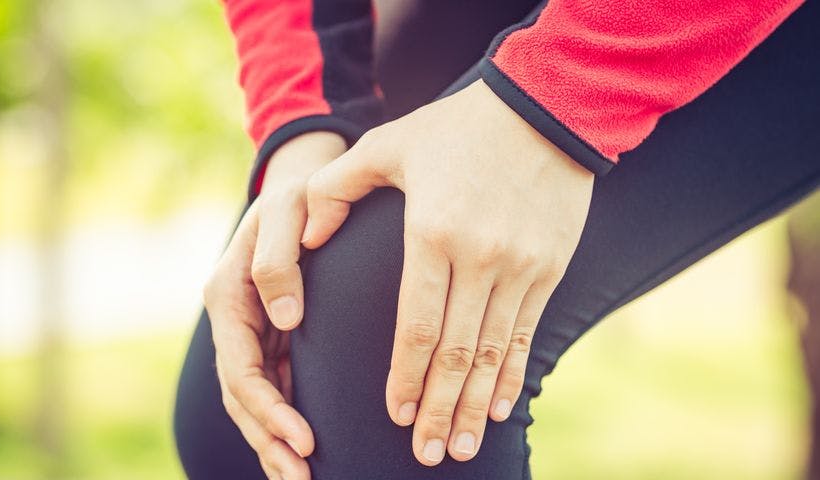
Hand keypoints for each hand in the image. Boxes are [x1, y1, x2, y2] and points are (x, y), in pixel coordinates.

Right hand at [203, 131, 345, 478]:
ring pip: (253, 399)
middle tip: (303, 477)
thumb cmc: (296, 195)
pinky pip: (272, 386)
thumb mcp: (286, 212)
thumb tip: (286, 319)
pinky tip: (304, 450)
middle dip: (270, 439)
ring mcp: (249, 332)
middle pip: (242, 395)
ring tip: (302, 479)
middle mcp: (234, 321)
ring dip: (273, 442)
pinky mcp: (271, 337)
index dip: (269, 407)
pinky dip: (282, 421)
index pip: (241, 367)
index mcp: (228, 296)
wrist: (300, 186)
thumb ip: (278, 260)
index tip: (303, 438)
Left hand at [302, 80, 593, 465]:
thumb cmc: (457, 128)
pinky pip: (528, 333)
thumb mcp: (388, 145)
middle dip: (439, 410)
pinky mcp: (549, 268)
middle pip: (455, 352)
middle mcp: (479, 258)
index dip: (404, 377)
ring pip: (494, 353)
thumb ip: (336, 188)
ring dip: (477, 406)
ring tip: (463, 448)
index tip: (395, 415)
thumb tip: (307, 236)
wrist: (545, 108)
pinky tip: (505, 408)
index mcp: (433, 233)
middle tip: (427, 455)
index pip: (415, 325)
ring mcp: (520, 267)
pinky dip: (515, 375)